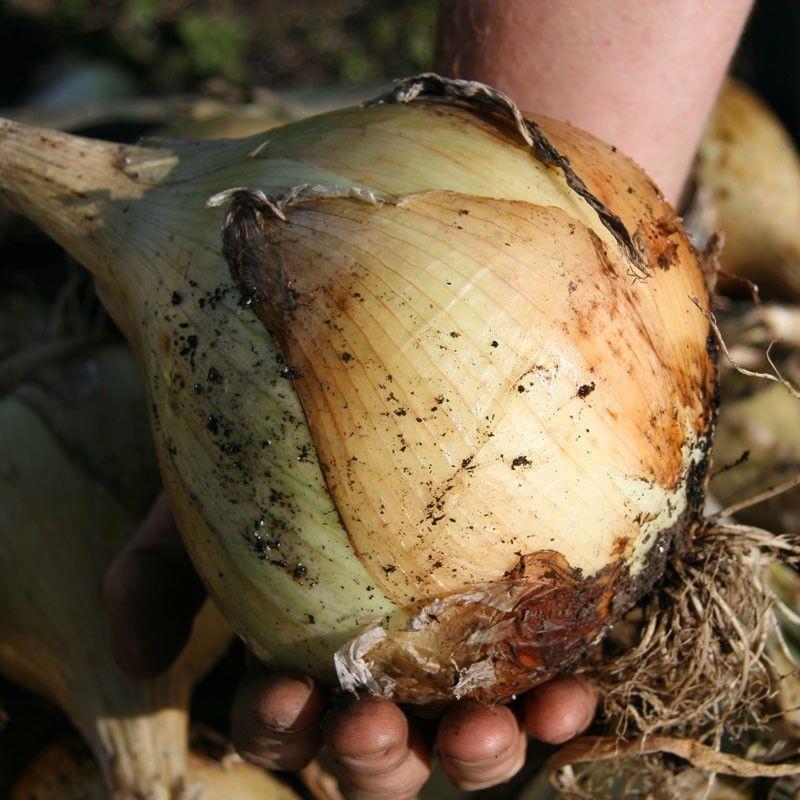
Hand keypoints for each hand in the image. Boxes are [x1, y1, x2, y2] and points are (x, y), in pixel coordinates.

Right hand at [103, 492, 597, 797]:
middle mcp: (377, 672)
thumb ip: (153, 575)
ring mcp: (451, 657)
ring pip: (464, 738)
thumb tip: (139, 663)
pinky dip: (556, 705)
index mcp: (296, 658)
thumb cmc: (262, 452)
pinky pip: (541, 684)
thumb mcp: (196, 501)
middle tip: (377, 729)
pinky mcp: (514, 625)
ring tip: (492, 727)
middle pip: (379, 755)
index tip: (286, 688)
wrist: (335, 394)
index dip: (278, 722)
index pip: (280, 719)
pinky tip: (571, 690)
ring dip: (479, 752)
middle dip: (376, 761)